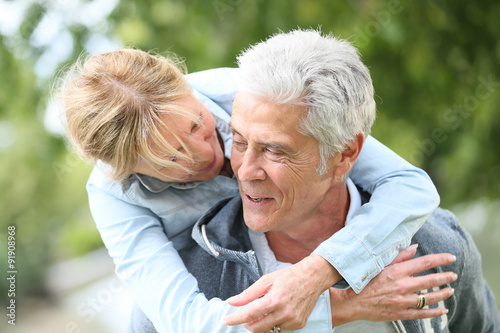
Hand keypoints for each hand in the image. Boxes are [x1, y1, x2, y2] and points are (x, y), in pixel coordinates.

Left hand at [223, 254, 340, 331]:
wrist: (313, 277)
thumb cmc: (289, 276)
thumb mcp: (266, 280)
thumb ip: (248, 294)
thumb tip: (231, 302)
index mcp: (274, 300)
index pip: (249, 315)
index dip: (235, 319)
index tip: (226, 320)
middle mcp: (284, 313)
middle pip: (257, 328)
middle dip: (246, 324)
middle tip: (243, 316)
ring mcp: (293, 320)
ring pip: (268, 331)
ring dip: (260, 324)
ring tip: (261, 312)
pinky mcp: (299, 324)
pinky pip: (280, 329)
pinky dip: (273, 324)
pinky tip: (275, 313)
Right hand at [329, 244, 457, 325]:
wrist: (353, 302)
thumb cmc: (365, 280)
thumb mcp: (380, 265)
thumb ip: (399, 256)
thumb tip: (415, 247)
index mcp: (398, 271)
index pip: (424, 262)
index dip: (440, 259)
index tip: (451, 257)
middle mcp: (403, 286)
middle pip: (431, 280)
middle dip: (445, 277)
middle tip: (453, 275)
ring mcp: (403, 301)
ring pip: (430, 298)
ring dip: (443, 293)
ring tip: (450, 290)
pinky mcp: (401, 313)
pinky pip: (423, 313)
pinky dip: (435, 312)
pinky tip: (443, 309)